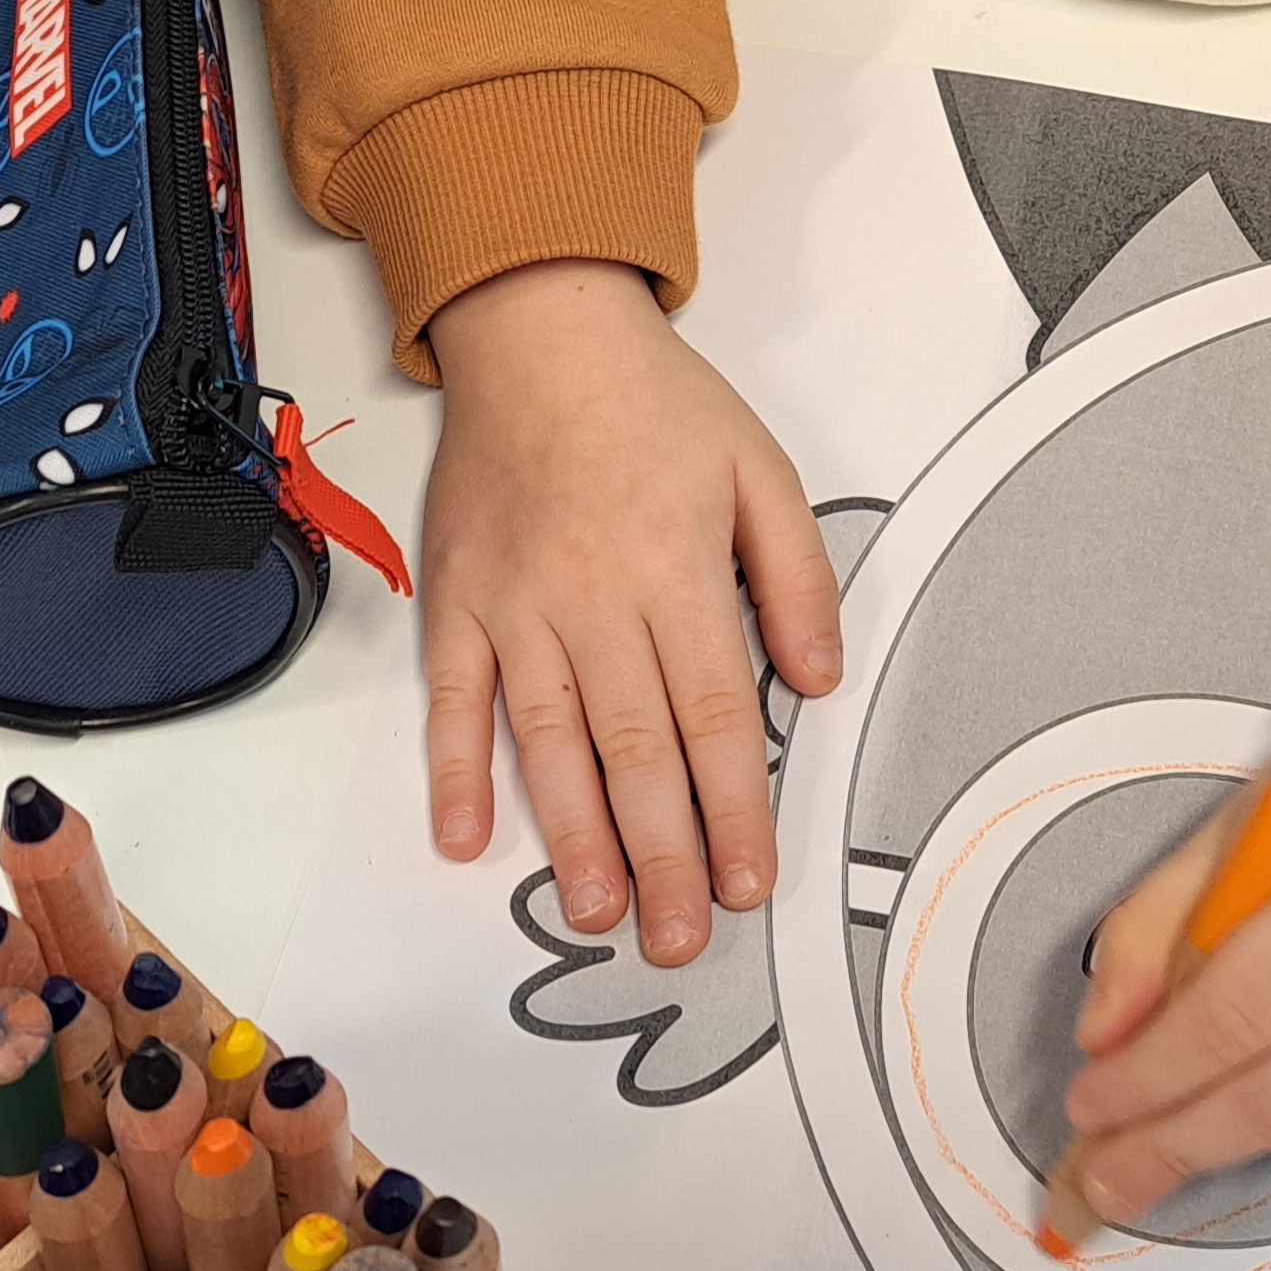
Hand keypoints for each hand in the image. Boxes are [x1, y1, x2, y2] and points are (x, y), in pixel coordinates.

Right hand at [417, 258, 839, 968]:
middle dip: (662, 854)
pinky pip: (454, 698)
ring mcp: (517, 605)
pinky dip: (455, 769)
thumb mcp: (761, 470)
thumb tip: (817, 683)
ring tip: (597, 911)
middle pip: (635, 750)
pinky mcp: (457, 600)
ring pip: (549, 741)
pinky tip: (467, 838)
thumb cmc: (655, 403)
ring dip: (573, 836)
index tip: (748, 883)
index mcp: (677, 573)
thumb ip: (796, 579)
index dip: (734, 809)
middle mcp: (595, 599)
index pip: (715, 717)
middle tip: (676, 939)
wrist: (539, 330)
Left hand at [1052, 680, 1270, 1227]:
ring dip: (1224, 1149)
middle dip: (1176, 1146)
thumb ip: (1153, 926)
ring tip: (1148, 1161)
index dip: (1149, 1078)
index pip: (1232, 1020)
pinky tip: (1229, 1120)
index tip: (1088, 1106)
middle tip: (1107, 1176)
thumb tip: (1103, 1037)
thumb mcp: (1233, 822)